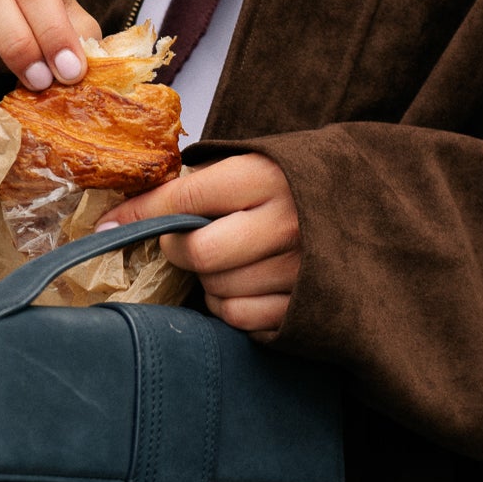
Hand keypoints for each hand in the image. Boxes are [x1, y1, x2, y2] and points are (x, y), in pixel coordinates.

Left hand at [106, 156, 300, 340]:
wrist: (374, 205)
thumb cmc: (300, 182)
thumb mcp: (257, 163)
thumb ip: (202, 183)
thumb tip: (123, 214)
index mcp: (266, 177)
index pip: (183, 198)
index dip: (139, 214)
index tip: (108, 227)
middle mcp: (285, 224)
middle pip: (197, 254)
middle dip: (179, 250)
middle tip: (186, 241)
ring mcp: (299, 270)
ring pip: (216, 290)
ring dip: (208, 281)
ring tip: (231, 260)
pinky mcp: (305, 307)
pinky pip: (240, 318)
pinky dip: (230, 306)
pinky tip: (246, 284)